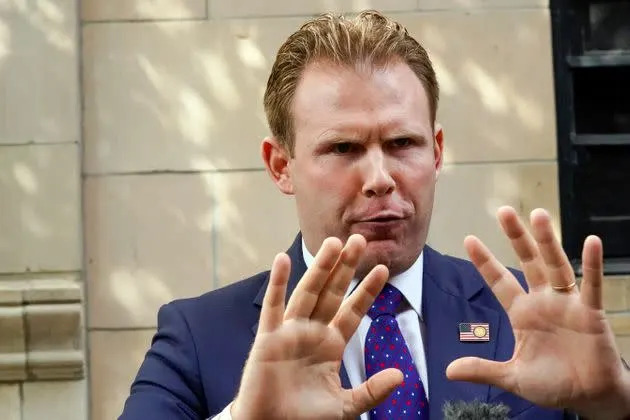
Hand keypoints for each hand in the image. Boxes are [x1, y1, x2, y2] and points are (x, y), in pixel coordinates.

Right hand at [231, 235, 402, 419]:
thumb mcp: (345, 406)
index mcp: (331, 344)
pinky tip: (283, 260)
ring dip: (320, 267)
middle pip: (332, 292)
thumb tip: (400, 376)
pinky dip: (277, 283)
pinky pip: (273, 306)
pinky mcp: (268, 337)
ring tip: (333, 242)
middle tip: (359, 239)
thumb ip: (372, 391)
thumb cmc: (303, 418)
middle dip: (346, 267)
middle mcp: (312, 332)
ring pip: (308, 292)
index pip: (353, 311)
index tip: (383, 269)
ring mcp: (290, 331)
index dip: (367, 290)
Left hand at [446, 206, 629, 419]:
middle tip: (504, 210)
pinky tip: (591, 242)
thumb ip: (483, 369)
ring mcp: (567, 304)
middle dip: (516, 237)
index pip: (499, 281)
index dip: (485, 261)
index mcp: (522, 313)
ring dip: (548, 241)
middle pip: (527, 262)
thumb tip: (448, 371)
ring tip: (539, 215)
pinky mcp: (591, 313)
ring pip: (555, 265)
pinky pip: (592, 285)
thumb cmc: (553, 385)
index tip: (469, 239)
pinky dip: (592, 264)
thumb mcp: (512, 377)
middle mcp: (543, 301)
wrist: (589, 398)